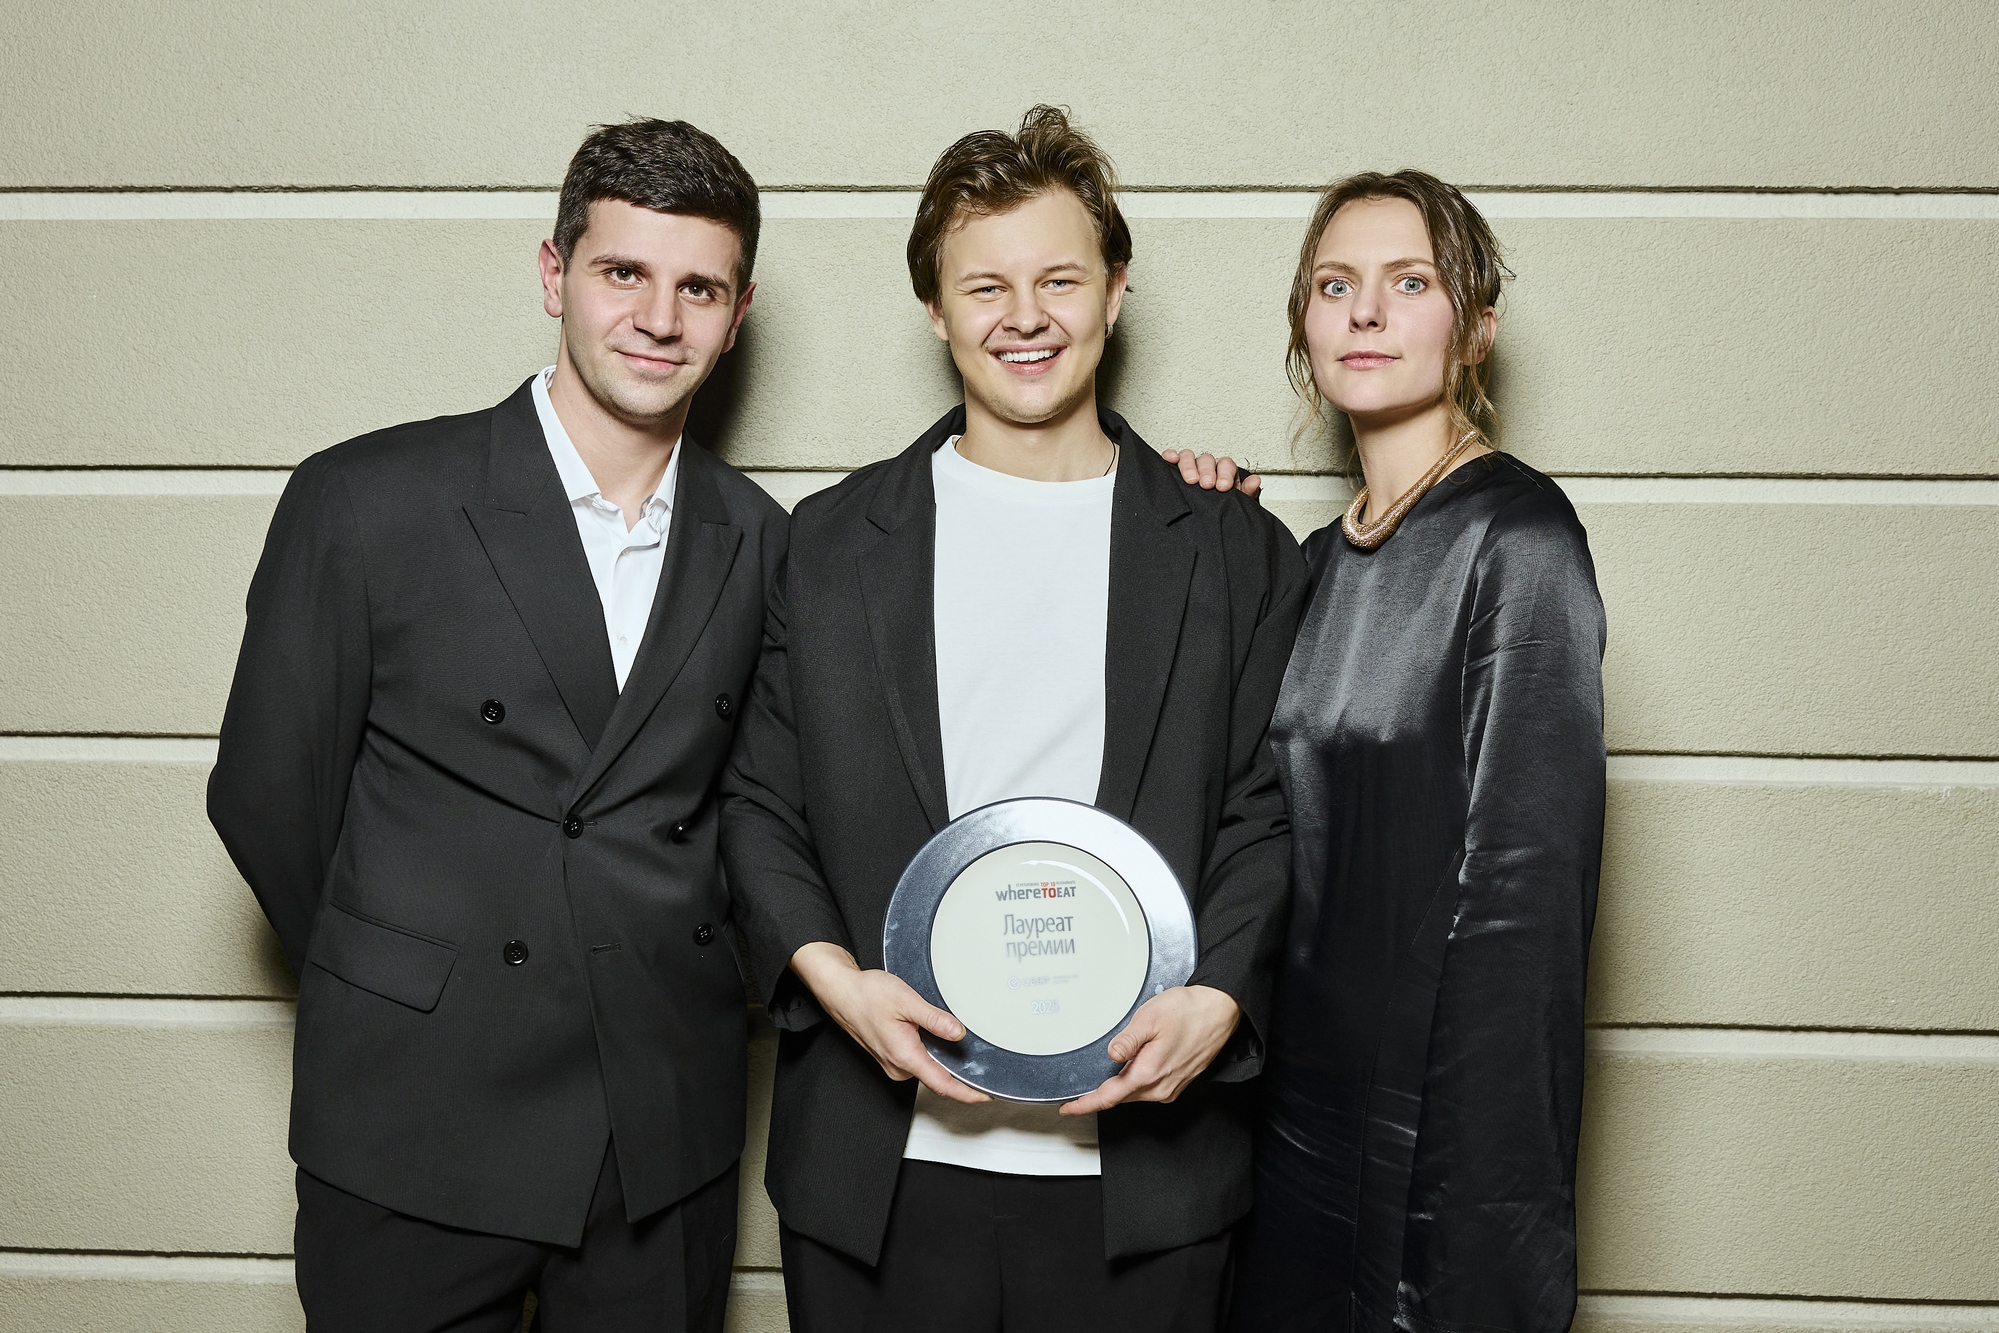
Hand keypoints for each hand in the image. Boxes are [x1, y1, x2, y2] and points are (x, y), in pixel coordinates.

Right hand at [789, 942, 987, 1104]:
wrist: (842, 992)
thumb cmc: (867, 995)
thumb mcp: (907, 1001)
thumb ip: (935, 1019)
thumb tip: (959, 1033)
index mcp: (905, 1056)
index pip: (943, 1085)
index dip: (967, 1093)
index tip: (987, 1096)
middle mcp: (899, 1066)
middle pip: (939, 1079)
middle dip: (961, 1074)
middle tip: (984, 1064)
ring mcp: (894, 1063)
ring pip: (928, 1068)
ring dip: (946, 1061)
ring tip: (961, 1046)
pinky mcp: (891, 1057)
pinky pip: (918, 1061)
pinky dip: (932, 1055)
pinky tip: (938, 1039)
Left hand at [1059, 985, 1240, 1115]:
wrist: (1219, 1011)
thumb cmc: (1189, 1011)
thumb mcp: (1149, 1018)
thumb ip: (1127, 1040)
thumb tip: (1111, 1055)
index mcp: (1149, 1072)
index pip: (1109, 1097)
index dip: (1085, 1105)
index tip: (1068, 1109)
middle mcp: (1160, 1086)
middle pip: (1120, 1097)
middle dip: (1099, 1095)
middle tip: (1079, 1093)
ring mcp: (1171, 1087)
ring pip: (1134, 1093)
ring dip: (1118, 1087)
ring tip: (1108, 1073)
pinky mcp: (1178, 1083)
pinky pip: (1148, 1089)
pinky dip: (1134, 1083)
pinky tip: (1133, 1068)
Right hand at [1160, 449, 1261, 499]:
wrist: (1209, 516)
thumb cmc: (1221, 506)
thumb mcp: (1236, 502)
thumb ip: (1247, 492)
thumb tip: (1256, 481)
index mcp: (1224, 471)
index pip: (1226, 465)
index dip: (1224, 474)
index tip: (1222, 488)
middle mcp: (1207, 466)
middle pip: (1207, 460)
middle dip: (1207, 472)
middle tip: (1206, 485)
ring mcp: (1190, 466)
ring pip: (1189, 456)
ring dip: (1189, 466)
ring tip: (1190, 480)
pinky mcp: (1175, 469)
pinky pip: (1172, 457)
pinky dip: (1170, 456)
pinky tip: (1171, 460)